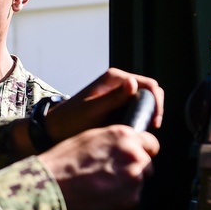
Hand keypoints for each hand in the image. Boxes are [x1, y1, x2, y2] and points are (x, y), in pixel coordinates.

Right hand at [38, 125, 159, 209]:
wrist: (51, 187)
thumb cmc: (63, 162)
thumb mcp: (89, 138)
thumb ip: (113, 140)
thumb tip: (125, 145)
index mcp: (123, 135)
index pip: (151, 143)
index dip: (142, 150)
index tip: (134, 156)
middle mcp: (134, 154)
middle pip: (147, 163)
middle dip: (134, 168)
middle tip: (112, 175)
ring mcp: (134, 178)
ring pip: (140, 181)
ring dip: (128, 184)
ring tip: (104, 187)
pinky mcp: (131, 199)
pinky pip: (133, 198)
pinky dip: (122, 200)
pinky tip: (103, 197)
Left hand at [45, 69, 163, 142]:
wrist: (54, 129)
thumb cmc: (70, 120)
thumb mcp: (93, 111)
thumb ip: (113, 98)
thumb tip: (133, 83)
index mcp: (114, 78)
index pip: (148, 85)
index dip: (156, 103)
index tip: (154, 123)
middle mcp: (118, 82)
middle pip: (149, 92)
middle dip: (154, 109)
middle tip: (150, 129)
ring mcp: (118, 93)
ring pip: (143, 101)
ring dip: (147, 114)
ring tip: (142, 131)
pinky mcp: (116, 104)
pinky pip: (135, 108)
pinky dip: (138, 118)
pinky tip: (133, 130)